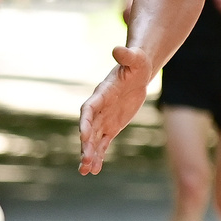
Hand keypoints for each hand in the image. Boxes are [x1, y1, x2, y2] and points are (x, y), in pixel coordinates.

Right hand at [76, 46, 151, 173]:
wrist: (138, 72)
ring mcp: (104, 118)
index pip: (89, 108)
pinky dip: (99, 155)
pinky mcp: (111, 126)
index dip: (85, 121)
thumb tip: (119, 49)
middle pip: (89, 128)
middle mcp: (99, 108)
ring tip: (86, 171)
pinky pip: (103, 143)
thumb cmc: (137, 63)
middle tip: (85, 160)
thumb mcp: (136, 59)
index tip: (82, 134)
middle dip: (86, 144)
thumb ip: (127, 56)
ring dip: (90, 154)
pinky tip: (94, 170)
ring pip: (94, 139)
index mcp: (102, 93)